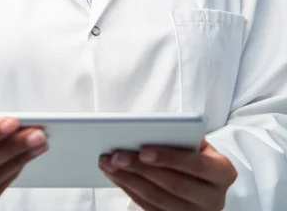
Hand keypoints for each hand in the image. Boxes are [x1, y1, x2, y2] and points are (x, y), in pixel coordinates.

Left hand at [98, 138, 236, 210]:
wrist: (208, 181)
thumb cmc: (198, 153)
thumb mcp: (199, 143)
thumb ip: (182, 137)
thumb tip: (150, 130)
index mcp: (224, 173)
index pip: (197, 165)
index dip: (169, 158)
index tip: (143, 150)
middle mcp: (215, 200)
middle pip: (174, 185)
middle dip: (141, 169)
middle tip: (116, 155)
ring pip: (158, 200)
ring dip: (129, 180)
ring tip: (109, 164)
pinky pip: (150, 209)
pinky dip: (130, 191)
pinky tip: (116, 176)